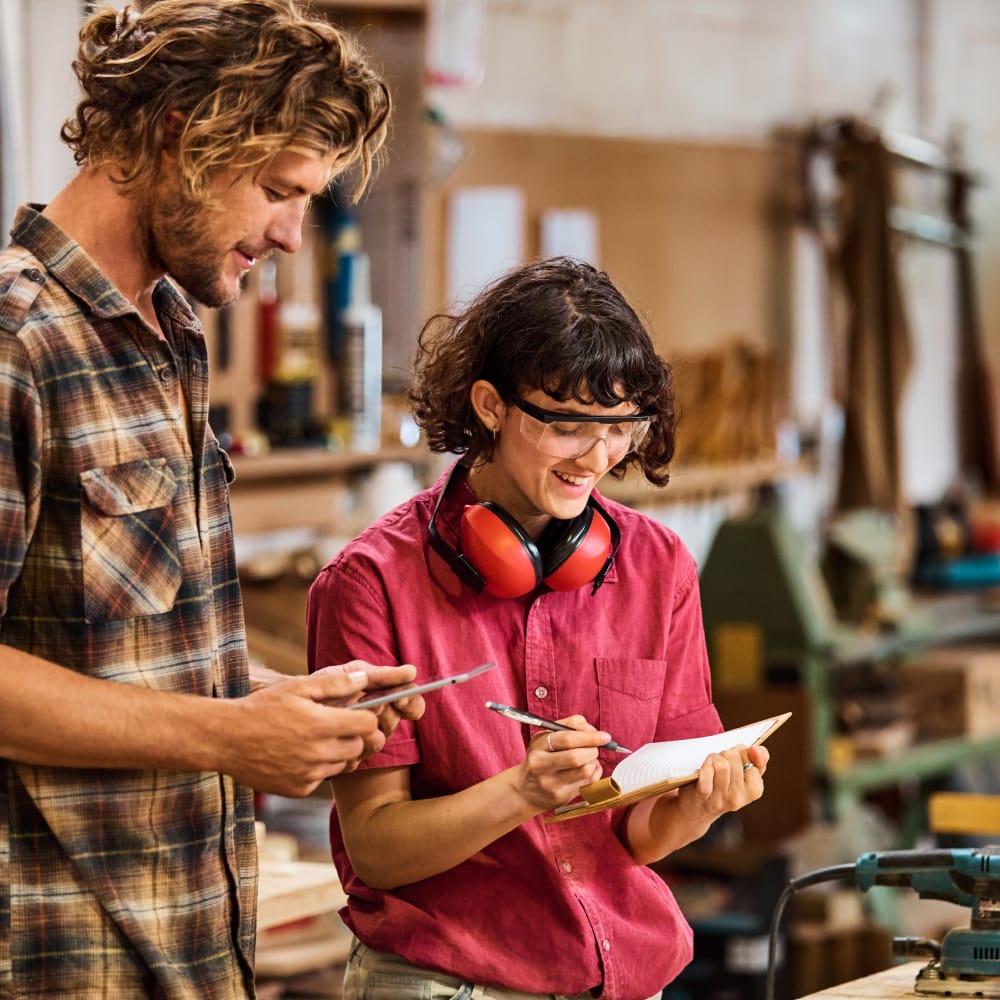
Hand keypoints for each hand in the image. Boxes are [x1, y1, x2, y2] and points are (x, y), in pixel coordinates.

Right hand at [220, 668, 381, 796]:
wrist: (225, 739)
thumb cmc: (261, 708)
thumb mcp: (297, 687)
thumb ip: (335, 684)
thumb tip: (364, 679)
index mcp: (322, 725)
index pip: (368, 725)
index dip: (366, 717)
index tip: (356, 714)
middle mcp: (319, 753)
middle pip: (359, 747)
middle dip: (354, 735)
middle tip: (335, 725)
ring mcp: (309, 774)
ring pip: (343, 764)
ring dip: (337, 752)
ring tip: (315, 738)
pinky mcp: (299, 789)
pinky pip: (323, 778)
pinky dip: (319, 768)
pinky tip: (300, 754)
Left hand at [313, 662, 424, 757]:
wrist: (286, 703)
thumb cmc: (322, 685)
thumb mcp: (350, 673)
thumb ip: (379, 675)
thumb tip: (411, 671)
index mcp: (383, 699)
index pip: (412, 705)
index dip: (411, 703)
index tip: (400, 697)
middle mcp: (377, 723)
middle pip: (394, 722)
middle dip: (383, 712)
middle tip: (369, 704)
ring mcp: (362, 743)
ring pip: (377, 742)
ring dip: (364, 729)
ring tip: (347, 716)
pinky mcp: (346, 761)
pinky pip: (355, 760)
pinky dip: (345, 746)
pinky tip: (334, 737)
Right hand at [513, 715, 607, 811]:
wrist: (525, 790)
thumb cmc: (540, 758)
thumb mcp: (545, 737)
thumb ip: (568, 725)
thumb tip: (592, 729)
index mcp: (538, 747)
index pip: (566, 739)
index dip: (589, 737)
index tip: (604, 736)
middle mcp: (542, 767)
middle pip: (576, 757)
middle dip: (592, 750)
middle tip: (595, 747)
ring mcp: (552, 784)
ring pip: (585, 771)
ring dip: (594, 761)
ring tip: (589, 758)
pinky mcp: (562, 797)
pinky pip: (588, 783)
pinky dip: (594, 772)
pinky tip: (587, 768)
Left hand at [676, 743, 768, 823]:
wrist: (697, 808)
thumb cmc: (724, 784)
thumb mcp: (745, 773)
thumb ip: (758, 758)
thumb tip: (756, 749)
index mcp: (754, 790)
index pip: (753, 756)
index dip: (741, 752)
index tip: (736, 758)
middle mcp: (739, 797)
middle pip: (733, 757)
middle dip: (725, 753)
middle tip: (720, 760)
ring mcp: (721, 798)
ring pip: (721, 764)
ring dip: (713, 758)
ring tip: (711, 764)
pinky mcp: (704, 796)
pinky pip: (707, 773)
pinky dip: (704, 767)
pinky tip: (703, 770)